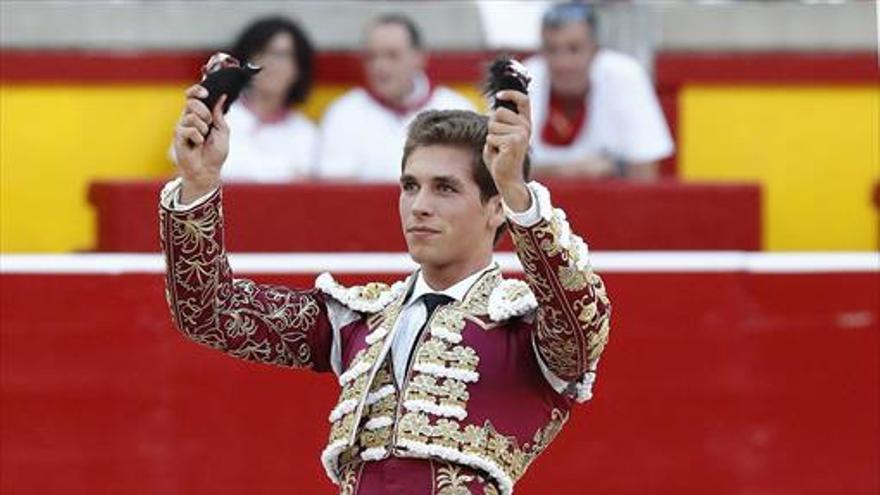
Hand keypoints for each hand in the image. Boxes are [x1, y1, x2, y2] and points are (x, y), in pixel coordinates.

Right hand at [172, 85, 228, 202]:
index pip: (193, 95)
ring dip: (203, 128)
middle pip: (192, 101)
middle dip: (204, 112)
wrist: (208, 170)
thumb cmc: (215, 153)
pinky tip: (197, 145)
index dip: (197, 90)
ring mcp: (182, 126)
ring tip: (203, 139)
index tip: (205, 93)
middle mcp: (188, 118)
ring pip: (191, 116)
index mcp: (200, 115)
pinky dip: (197, 138)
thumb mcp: (223, 131)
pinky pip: (188, 129)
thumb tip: (222, 96)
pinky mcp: (177, 136)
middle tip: (209, 124)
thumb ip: (220, 114)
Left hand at [483, 90, 530, 210]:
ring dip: (491, 138)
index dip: (511, 94)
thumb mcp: (499, 136)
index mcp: (525, 123)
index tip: (498, 95)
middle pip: (498, 112)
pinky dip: (490, 147)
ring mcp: (521, 134)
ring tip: (499, 149)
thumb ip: (498, 122)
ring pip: (492, 125)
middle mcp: (526, 127)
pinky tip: (499, 155)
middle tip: (498, 142)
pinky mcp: (513, 142)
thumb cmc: (500, 157)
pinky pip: (491, 137)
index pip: (523, 100)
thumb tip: (493, 110)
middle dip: (492, 126)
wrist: (507, 178)